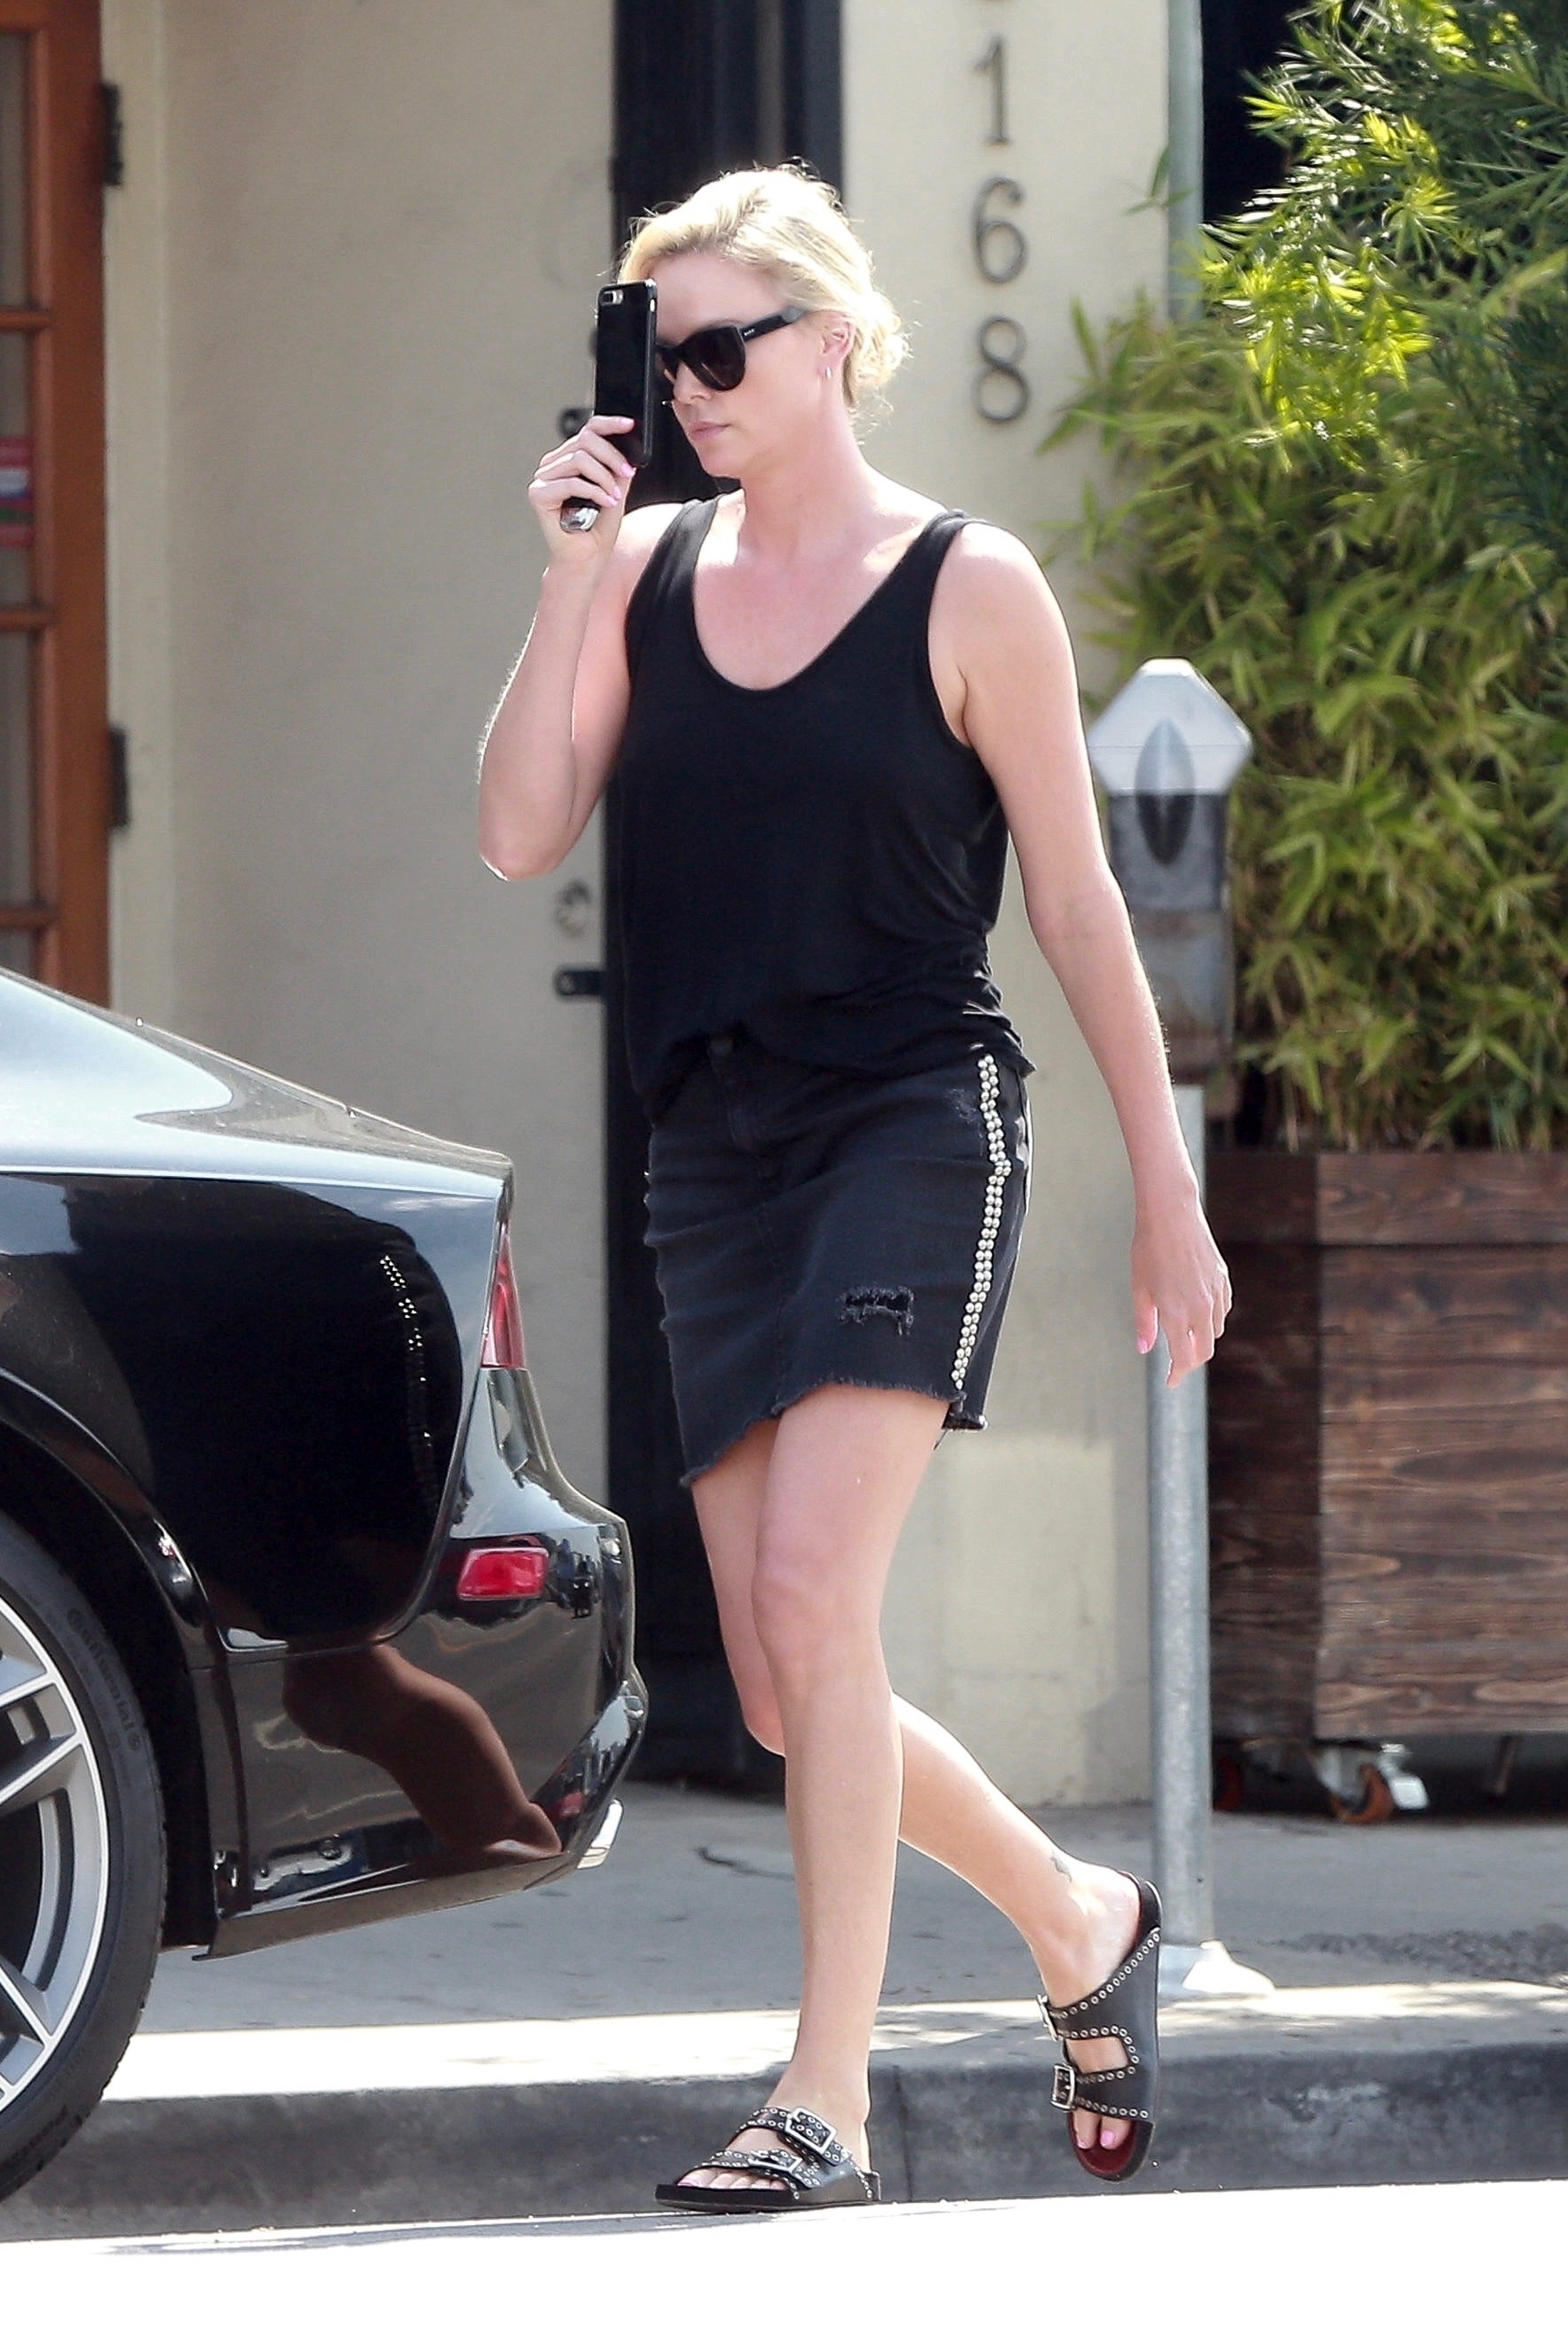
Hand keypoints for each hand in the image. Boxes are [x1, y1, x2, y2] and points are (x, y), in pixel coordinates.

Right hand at [528, 415, 636, 559]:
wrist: (586, 560)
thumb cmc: (596, 532)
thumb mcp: (615, 492)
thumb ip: (617, 470)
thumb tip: (629, 449)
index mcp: (568, 461)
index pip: (587, 431)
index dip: (609, 424)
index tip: (629, 425)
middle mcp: (553, 466)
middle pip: (585, 440)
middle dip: (612, 457)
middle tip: (627, 474)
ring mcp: (544, 479)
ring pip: (579, 459)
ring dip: (604, 477)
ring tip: (614, 495)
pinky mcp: (539, 494)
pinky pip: (571, 482)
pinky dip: (594, 491)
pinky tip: (606, 502)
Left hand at [1131, 1194, 1230, 1388]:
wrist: (1171, 1215)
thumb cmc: (1148, 1250)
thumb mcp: (1140, 1289)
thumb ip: (1145, 1323)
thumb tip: (1145, 1349)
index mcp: (1177, 1315)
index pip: (1183, 1358)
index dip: (1177, 1374)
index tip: (1170, 1381)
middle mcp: (1201, 1308)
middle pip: (1204, 1350)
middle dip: (1191, 1361)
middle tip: (1177, 1364)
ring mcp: (1215, 1294)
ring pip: (1215, 1330)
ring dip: (1202, 1338)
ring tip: (1185, 1335)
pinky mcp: (1222, 1280)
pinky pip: (1222, 1309)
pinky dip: (1212, 1318)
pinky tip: (1198, 1312)